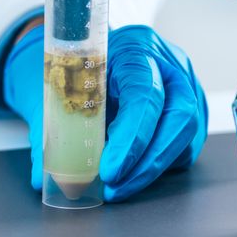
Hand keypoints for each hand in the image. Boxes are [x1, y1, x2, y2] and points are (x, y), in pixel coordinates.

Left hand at [4, 25, 207, 201]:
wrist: (91, 59)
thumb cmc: (78, 70)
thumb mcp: (58, 89)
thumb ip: (52, 130)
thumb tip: (45, 177)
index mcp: (135, 48)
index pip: (144, 92)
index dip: (131, 136)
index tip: (109, 171)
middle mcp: (170, 65)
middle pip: (179, 116)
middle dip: (148, 161)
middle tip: (116, 188)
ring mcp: (188, 87)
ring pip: (186, 134)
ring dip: (153, 168)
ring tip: (119, 187)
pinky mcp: (192, 111)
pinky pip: (186, 145)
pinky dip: (160, 165)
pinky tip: (134, 172)